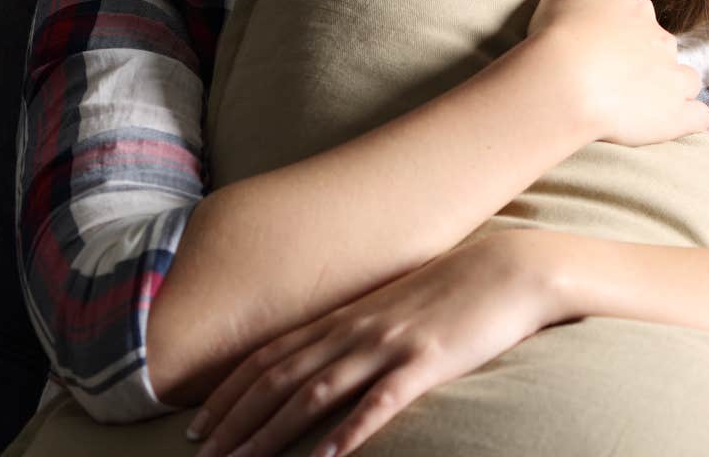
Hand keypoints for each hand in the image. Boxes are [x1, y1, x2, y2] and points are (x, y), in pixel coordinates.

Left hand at [188, 229, 563, 456]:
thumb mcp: (393, 307)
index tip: (198, 423)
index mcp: (345, 317)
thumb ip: (356, 332)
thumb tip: (322, 359)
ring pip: (315, 392)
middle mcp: (356, 330)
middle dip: (235, 419)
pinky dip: (348, 432)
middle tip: (202, 454)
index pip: (269, 356)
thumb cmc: (454, 291)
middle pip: (279, 378)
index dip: (229, 391)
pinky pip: (380, 402)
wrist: (510, 269)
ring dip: (272, 432)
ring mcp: (389, 345)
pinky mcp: (426, 362)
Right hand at [525, 0, 708, 146]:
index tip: (604, 53)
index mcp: (637, 10)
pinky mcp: (676, 115)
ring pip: (688, 81)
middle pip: (664, 51)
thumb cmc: (556, 36)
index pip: (641, 20)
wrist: (563, 79)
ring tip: (646, 107)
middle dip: (648, 65)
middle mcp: (661, 40)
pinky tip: (671, 126)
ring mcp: (673, 78)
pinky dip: (689, 121)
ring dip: (674, 91)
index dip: (625, 37)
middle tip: (616, 83)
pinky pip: (697, 117)